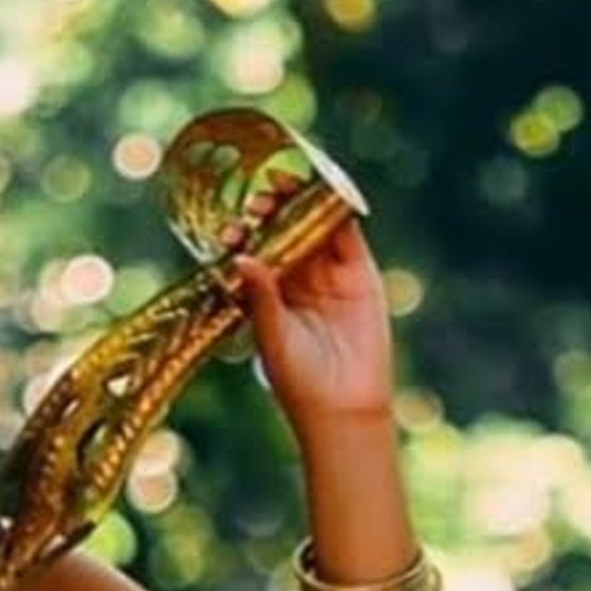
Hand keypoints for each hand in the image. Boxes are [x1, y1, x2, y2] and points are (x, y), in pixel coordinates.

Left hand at [217, 175, 395, 430]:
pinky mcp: (359, 275)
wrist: (343, 406)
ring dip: (301, 203)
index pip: (256, 254)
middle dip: (272, 212)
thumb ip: (260, 296)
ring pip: (315, 228)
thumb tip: (240, 258)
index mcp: (270, 295)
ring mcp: (330, 275)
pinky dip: (339, 210)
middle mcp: (299, 281)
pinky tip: (325, 191)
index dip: (245, 236)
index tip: (231, 228)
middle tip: (258, 199)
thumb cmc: (298, 379)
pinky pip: (349, 236)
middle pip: (285, 233)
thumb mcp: (272, 335)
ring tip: (283, 184)